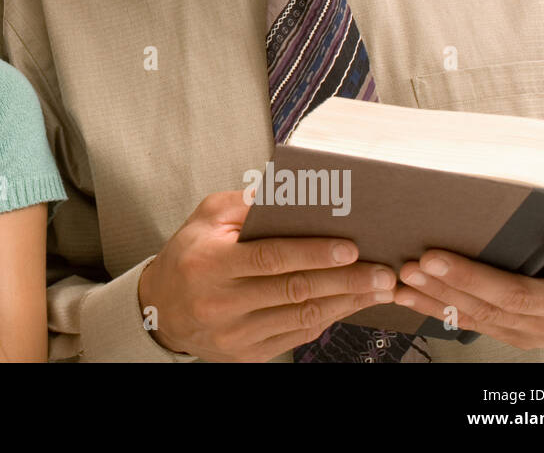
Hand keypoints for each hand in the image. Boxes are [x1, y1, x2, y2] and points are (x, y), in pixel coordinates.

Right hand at [137, 190, 396, 361]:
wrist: (161, 308)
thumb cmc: (188, 256)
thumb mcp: (205, 219)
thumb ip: (244, 203)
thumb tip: (289, 191)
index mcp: (211, 263)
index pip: (270, 257)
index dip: (313, 253)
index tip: (349, 248)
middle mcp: (221, 302)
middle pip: (294, 290)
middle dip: (345, 280)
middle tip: (382, 272)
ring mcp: (235, 333)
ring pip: (302, 317)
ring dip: (346, 303)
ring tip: (379, 288)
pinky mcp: (247, 352)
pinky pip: (297, 336)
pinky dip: (328, 319)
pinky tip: (349, 304)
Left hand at [393, 189, 543, 348]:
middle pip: (518, 296)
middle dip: (469, 279)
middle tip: (429, 258)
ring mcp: (540, 328)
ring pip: (488, 315)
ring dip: (442, 295)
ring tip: (407, 276)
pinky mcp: (518, 334)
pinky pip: (475, 324)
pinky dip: (438, 310)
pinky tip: (407, 297)